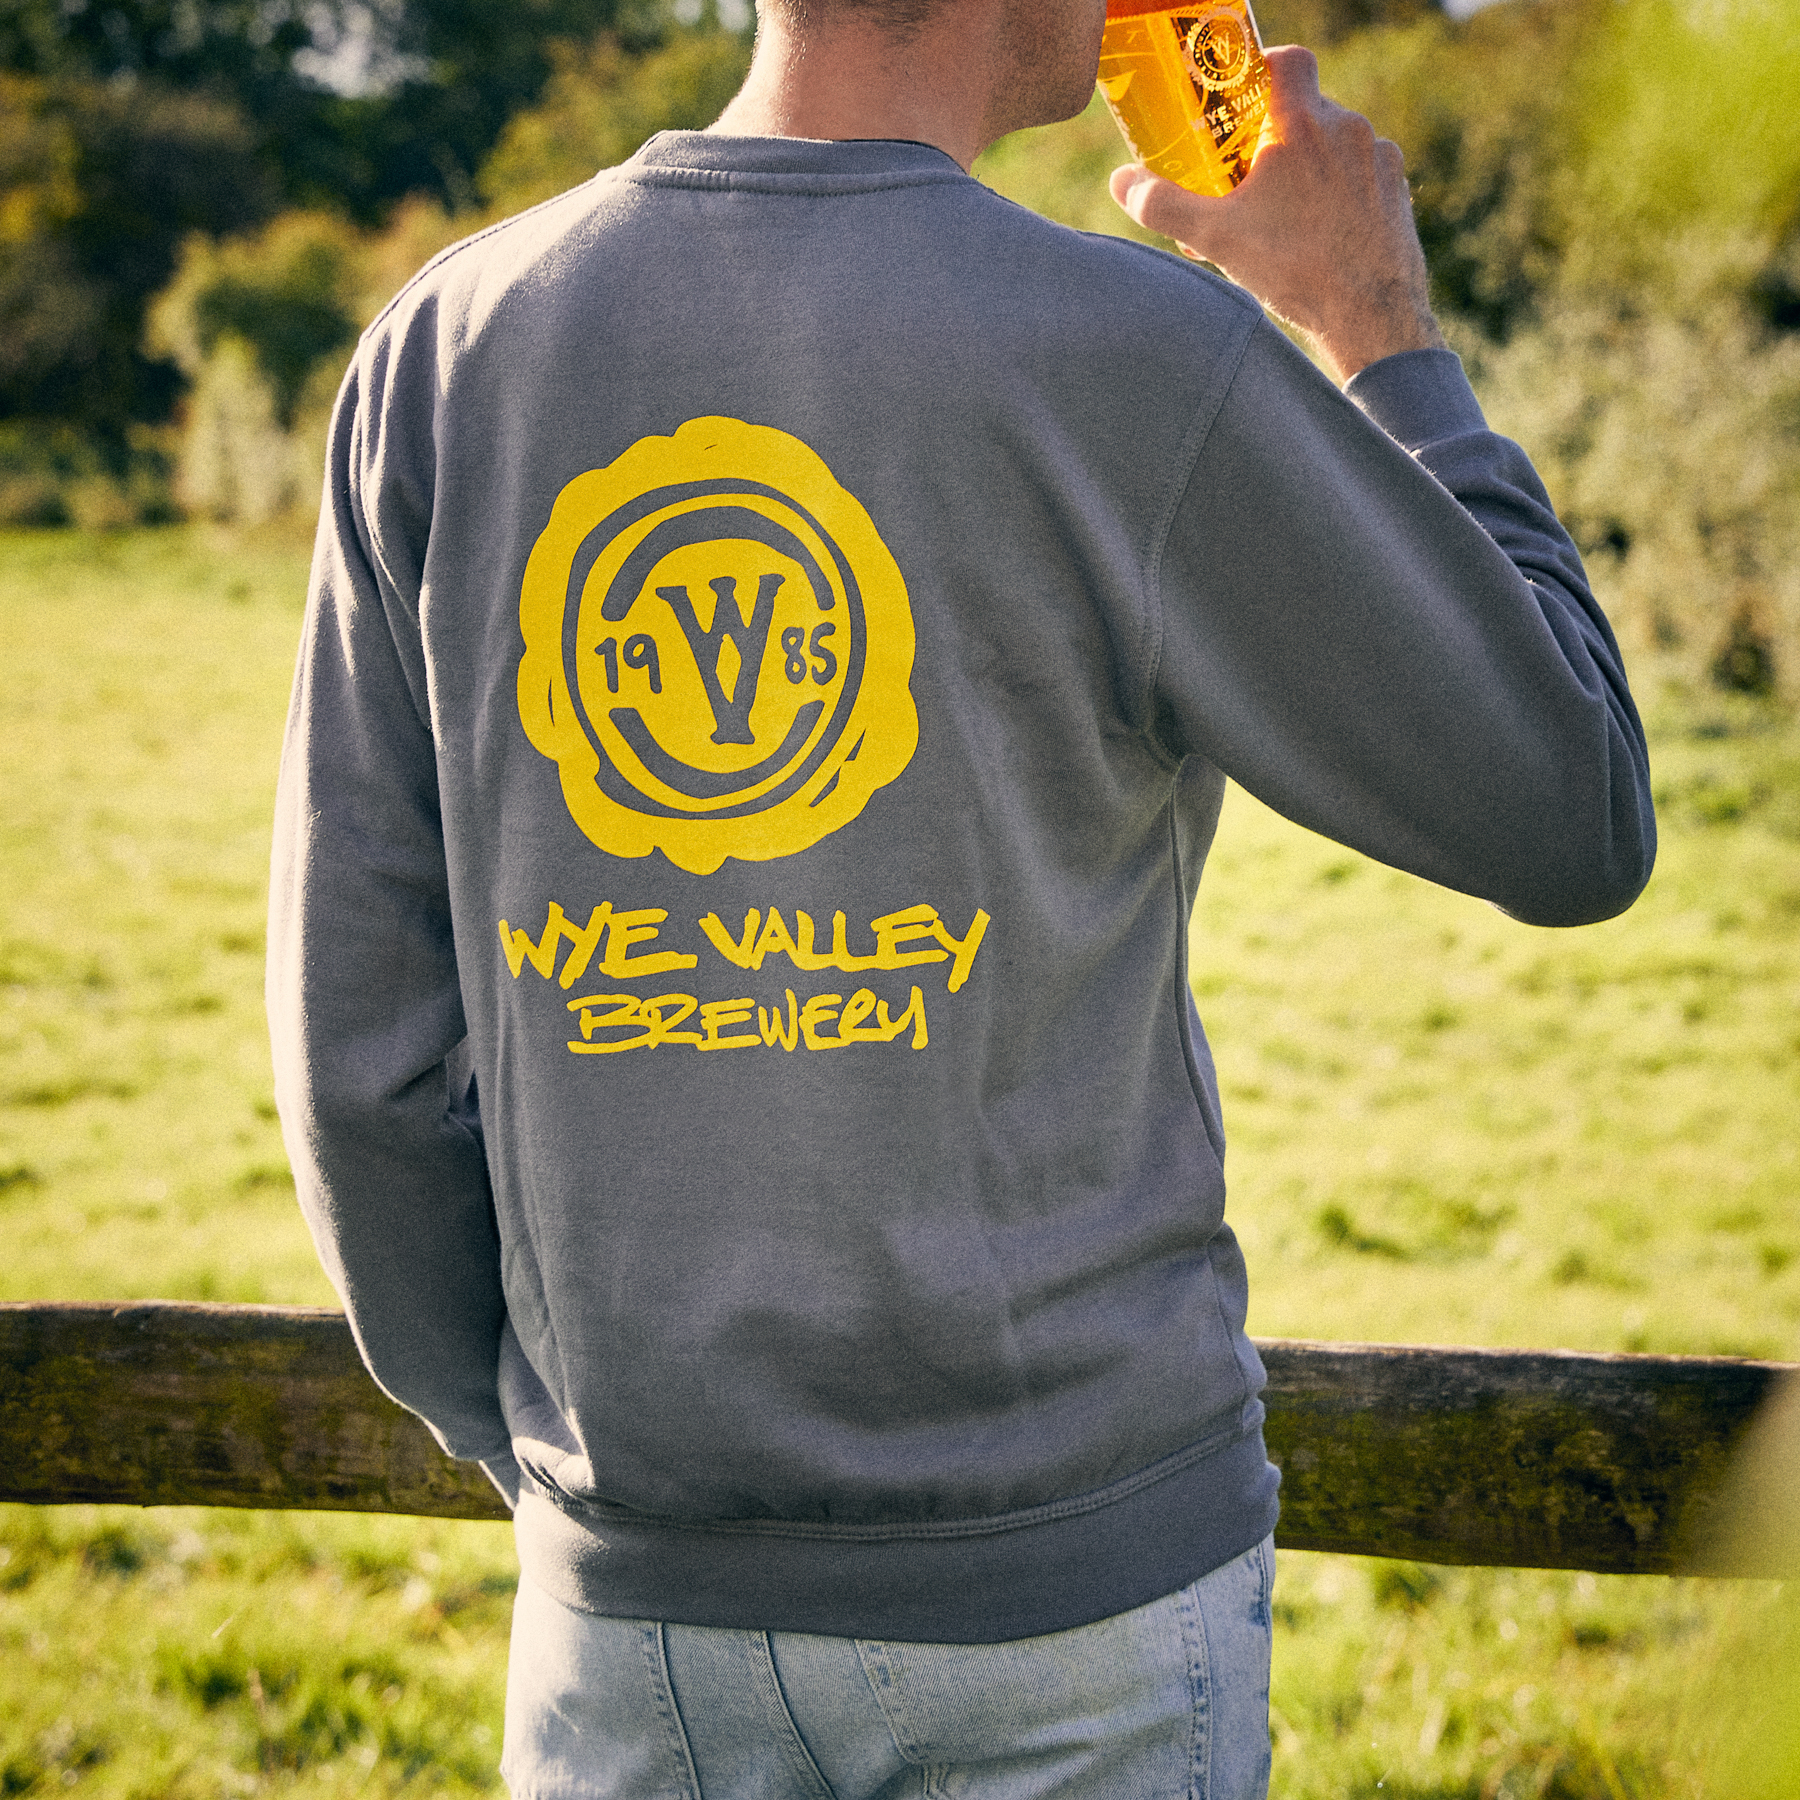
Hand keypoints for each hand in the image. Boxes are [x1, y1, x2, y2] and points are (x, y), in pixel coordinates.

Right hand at [1109, 46, 1445, 384]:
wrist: (1369, 313)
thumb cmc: (1293, 268)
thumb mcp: (1215, 237)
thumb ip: (1163, 205)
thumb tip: (1121, 182)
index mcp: (1302, 124)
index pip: (1287, 59)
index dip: (1263, 67)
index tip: (1243, 95)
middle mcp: (1348, 128)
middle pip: (1306, 108)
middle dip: (1276, 133)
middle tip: (1249, 170)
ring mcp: (1379, 157)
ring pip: (1334, 145)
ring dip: (1308, 166)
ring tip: (1283, 212)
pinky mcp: (1397, 189)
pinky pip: (1361, 175)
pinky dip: (1339, 192)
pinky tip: (1320, 230)